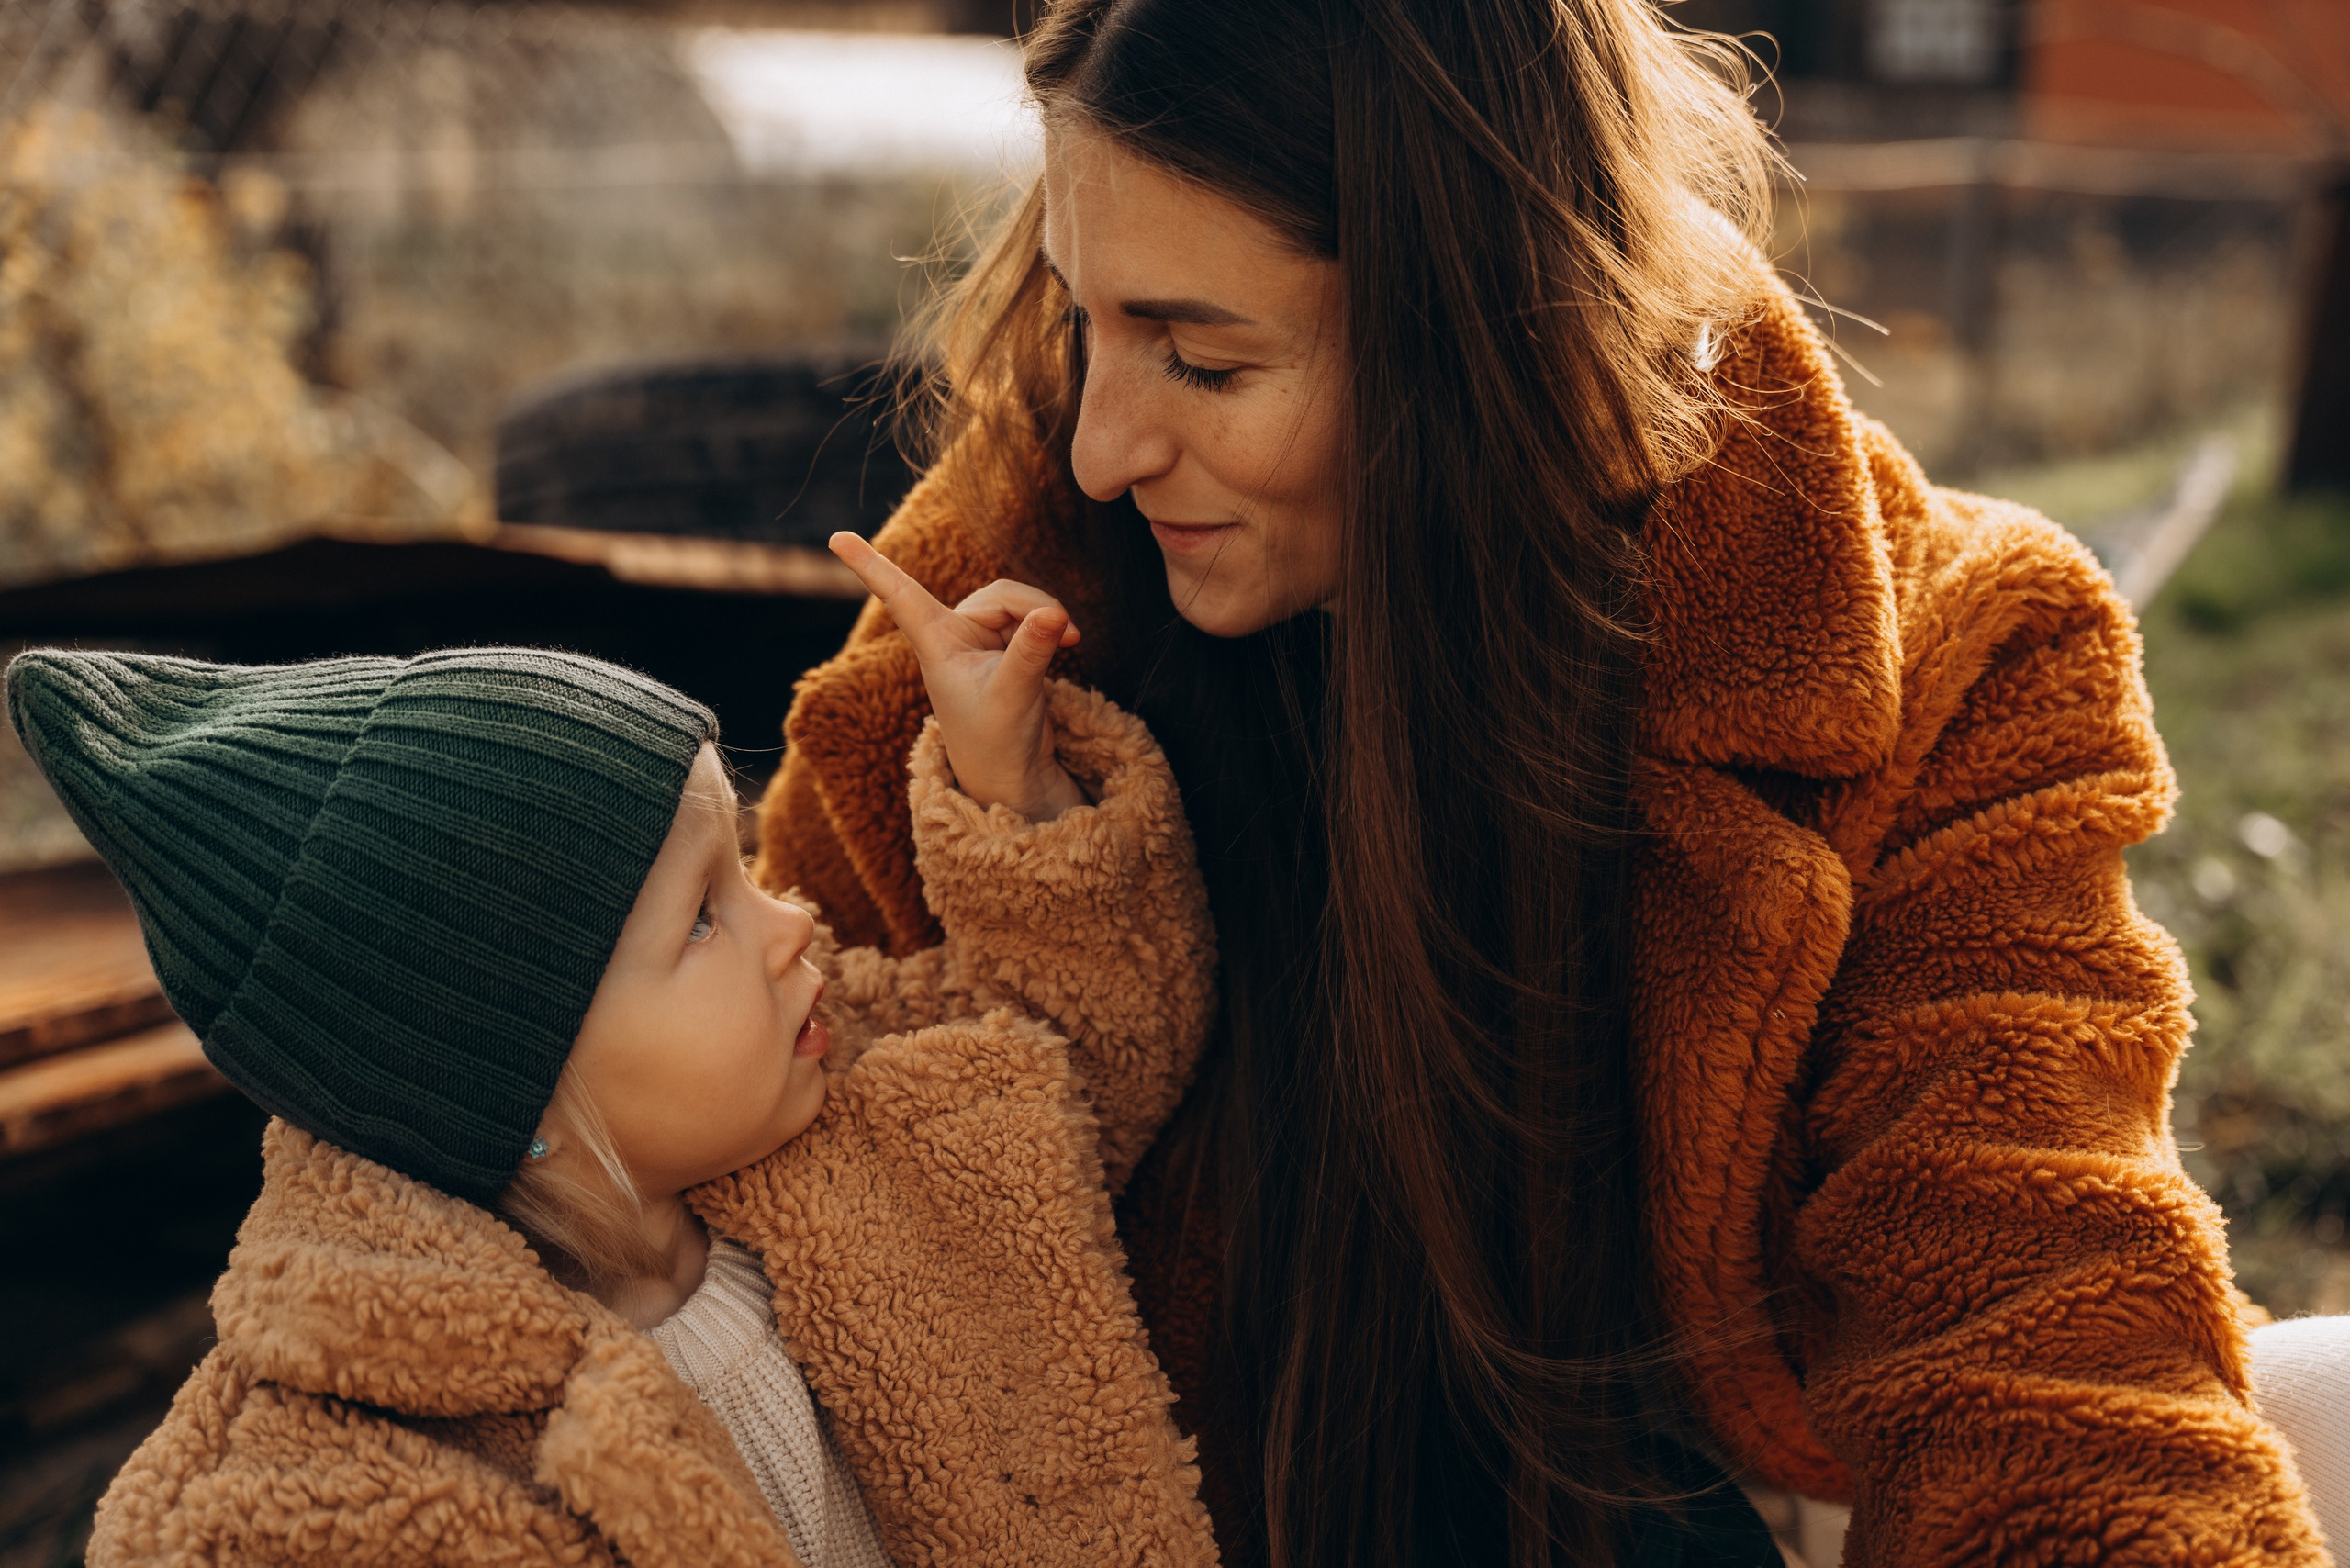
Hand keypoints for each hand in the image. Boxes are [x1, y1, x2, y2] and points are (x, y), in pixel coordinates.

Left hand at [829, 532, 1089, 822]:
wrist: (1013, 773)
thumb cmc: (996, 741)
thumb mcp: (1013, 696)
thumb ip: (1031, 653)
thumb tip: (1053, 614)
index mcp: (936, 644)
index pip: (898, 595)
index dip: (868, 565)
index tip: (835, 538)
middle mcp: (953, 635)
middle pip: (1000, 593)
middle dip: (1035, 607)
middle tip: (1068, 634)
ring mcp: (981, 640)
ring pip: (1019, 602)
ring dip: (1047, 617)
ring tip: (1069, 641)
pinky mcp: (1006, 647)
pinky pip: (1030, 617)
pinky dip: (1050, 626)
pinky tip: (1067, 643)